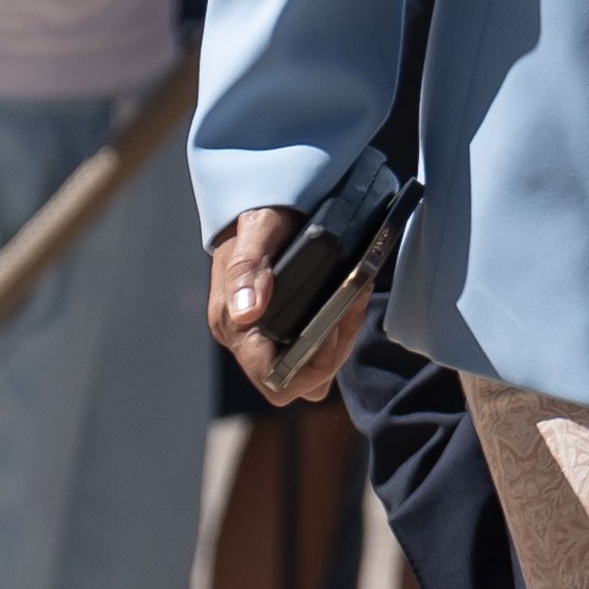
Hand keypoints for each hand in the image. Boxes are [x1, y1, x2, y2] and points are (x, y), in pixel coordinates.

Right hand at [209, 209, 362, 404]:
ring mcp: (265, 336)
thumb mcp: (257, 231)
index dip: (310, 365)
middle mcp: (247, 338)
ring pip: (309, 371)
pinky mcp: (284, 328)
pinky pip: (315, 351)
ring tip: (355, 300)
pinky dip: (338, 332)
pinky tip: (349, 303)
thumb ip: (247, 267)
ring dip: (339, 342)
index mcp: (233, 325)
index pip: (273, 378)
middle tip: (352, 309)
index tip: (336, 328)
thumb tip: (247, 310)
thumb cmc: (260, 220)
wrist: (263, 207)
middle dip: (332, 354)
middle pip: (295, 381)